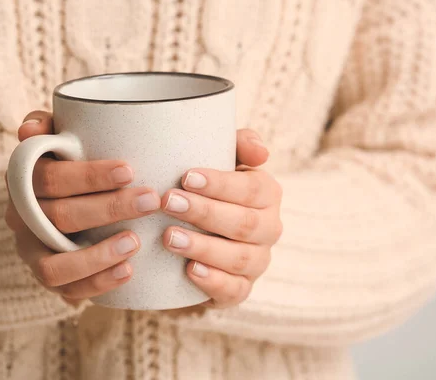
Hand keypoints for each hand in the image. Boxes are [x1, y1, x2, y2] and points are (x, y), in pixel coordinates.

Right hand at [4, 111, 160, 303]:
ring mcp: (31, 252)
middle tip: (150, 200)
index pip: (49, 177)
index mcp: (22, 181)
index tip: (129, 170)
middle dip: (109, 209)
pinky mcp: (47, 278)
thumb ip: (48, 127)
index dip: (88, 176)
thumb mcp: (58, 139)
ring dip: (97, 255)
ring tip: (136, 242)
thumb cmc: (68, 164)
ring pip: (54, 264)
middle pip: (59, 217)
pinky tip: (129, 270)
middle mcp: (20, 218)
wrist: (62, 200)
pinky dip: (98, 283)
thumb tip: (31, 129)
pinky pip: (66, 290)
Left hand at [161, 129, 281, 308]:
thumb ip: (240, 144)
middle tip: (167, 202)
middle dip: (205, 212)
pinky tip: (190, 270)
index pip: (252, 189)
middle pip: (245, 223)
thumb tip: (261, 152)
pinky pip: (235, 291)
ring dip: (204, 247)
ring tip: (169, 237)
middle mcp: (268, 228)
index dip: (221, 184)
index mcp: (267, 194)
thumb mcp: (220, 159)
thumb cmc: (204, 187)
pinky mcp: (240, 289)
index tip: (186, 177)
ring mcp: (257, 262)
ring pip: (239, 258)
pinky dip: (214, 281)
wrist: (191, 234)